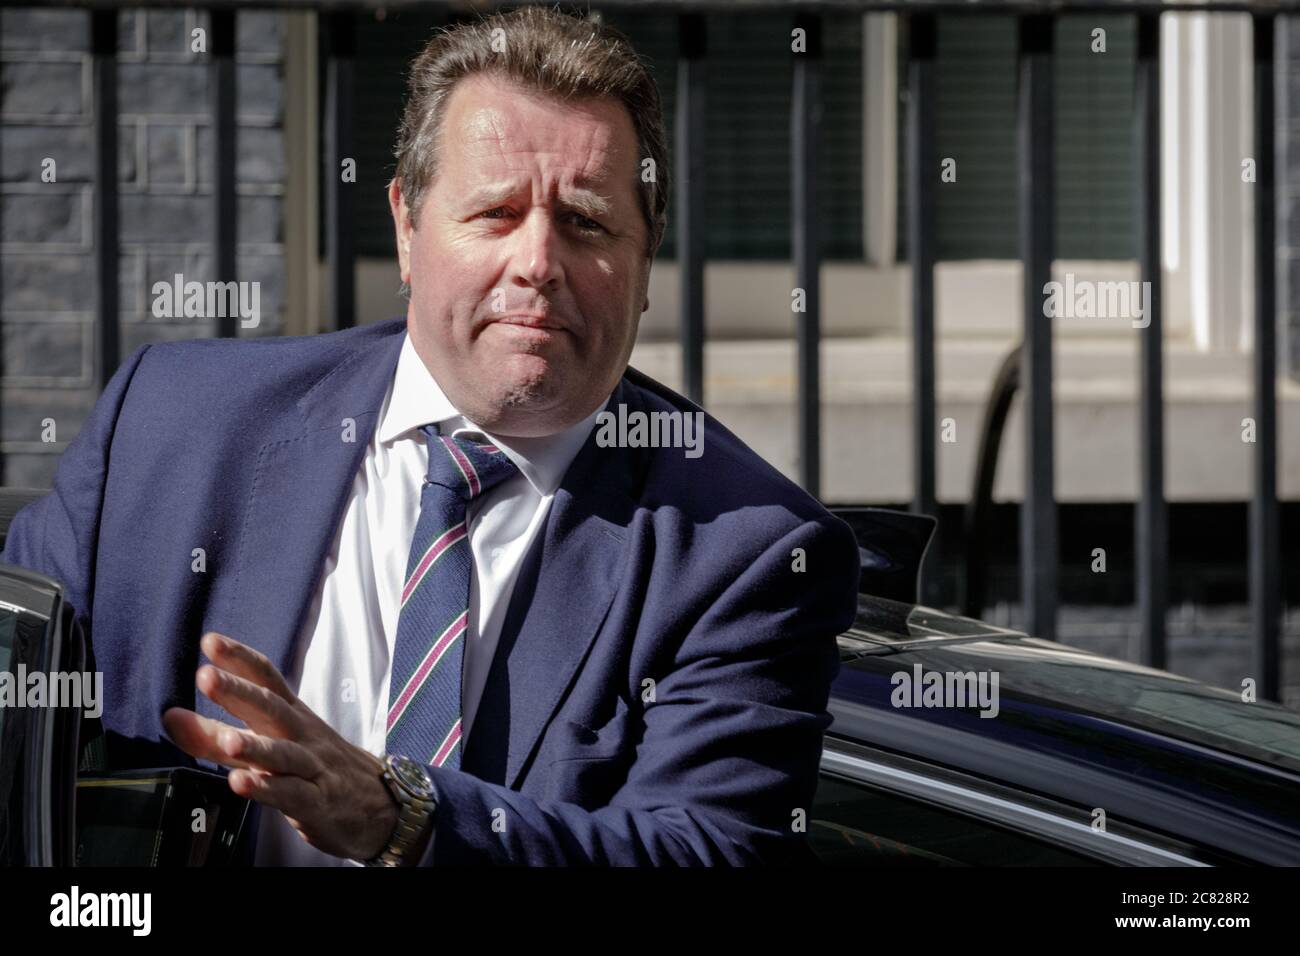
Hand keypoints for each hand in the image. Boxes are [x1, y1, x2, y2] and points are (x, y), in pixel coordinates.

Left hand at [162, 631, 398, 861]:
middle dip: (239, 692)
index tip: (211, 642)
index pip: (267, 679)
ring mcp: (312, 768)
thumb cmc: (317, 768)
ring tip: (225, 741)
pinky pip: (291, 794)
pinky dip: (266, 788)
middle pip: (272, 708)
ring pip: (282, 753)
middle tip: (207, 677)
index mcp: (291, 715)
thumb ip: (217, 733)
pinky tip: (241, 784)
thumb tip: (171, 717)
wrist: (380, 804)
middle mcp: (301, 735)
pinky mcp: (317, 802)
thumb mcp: (270, 744)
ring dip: (253, 745)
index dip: (240, 659)